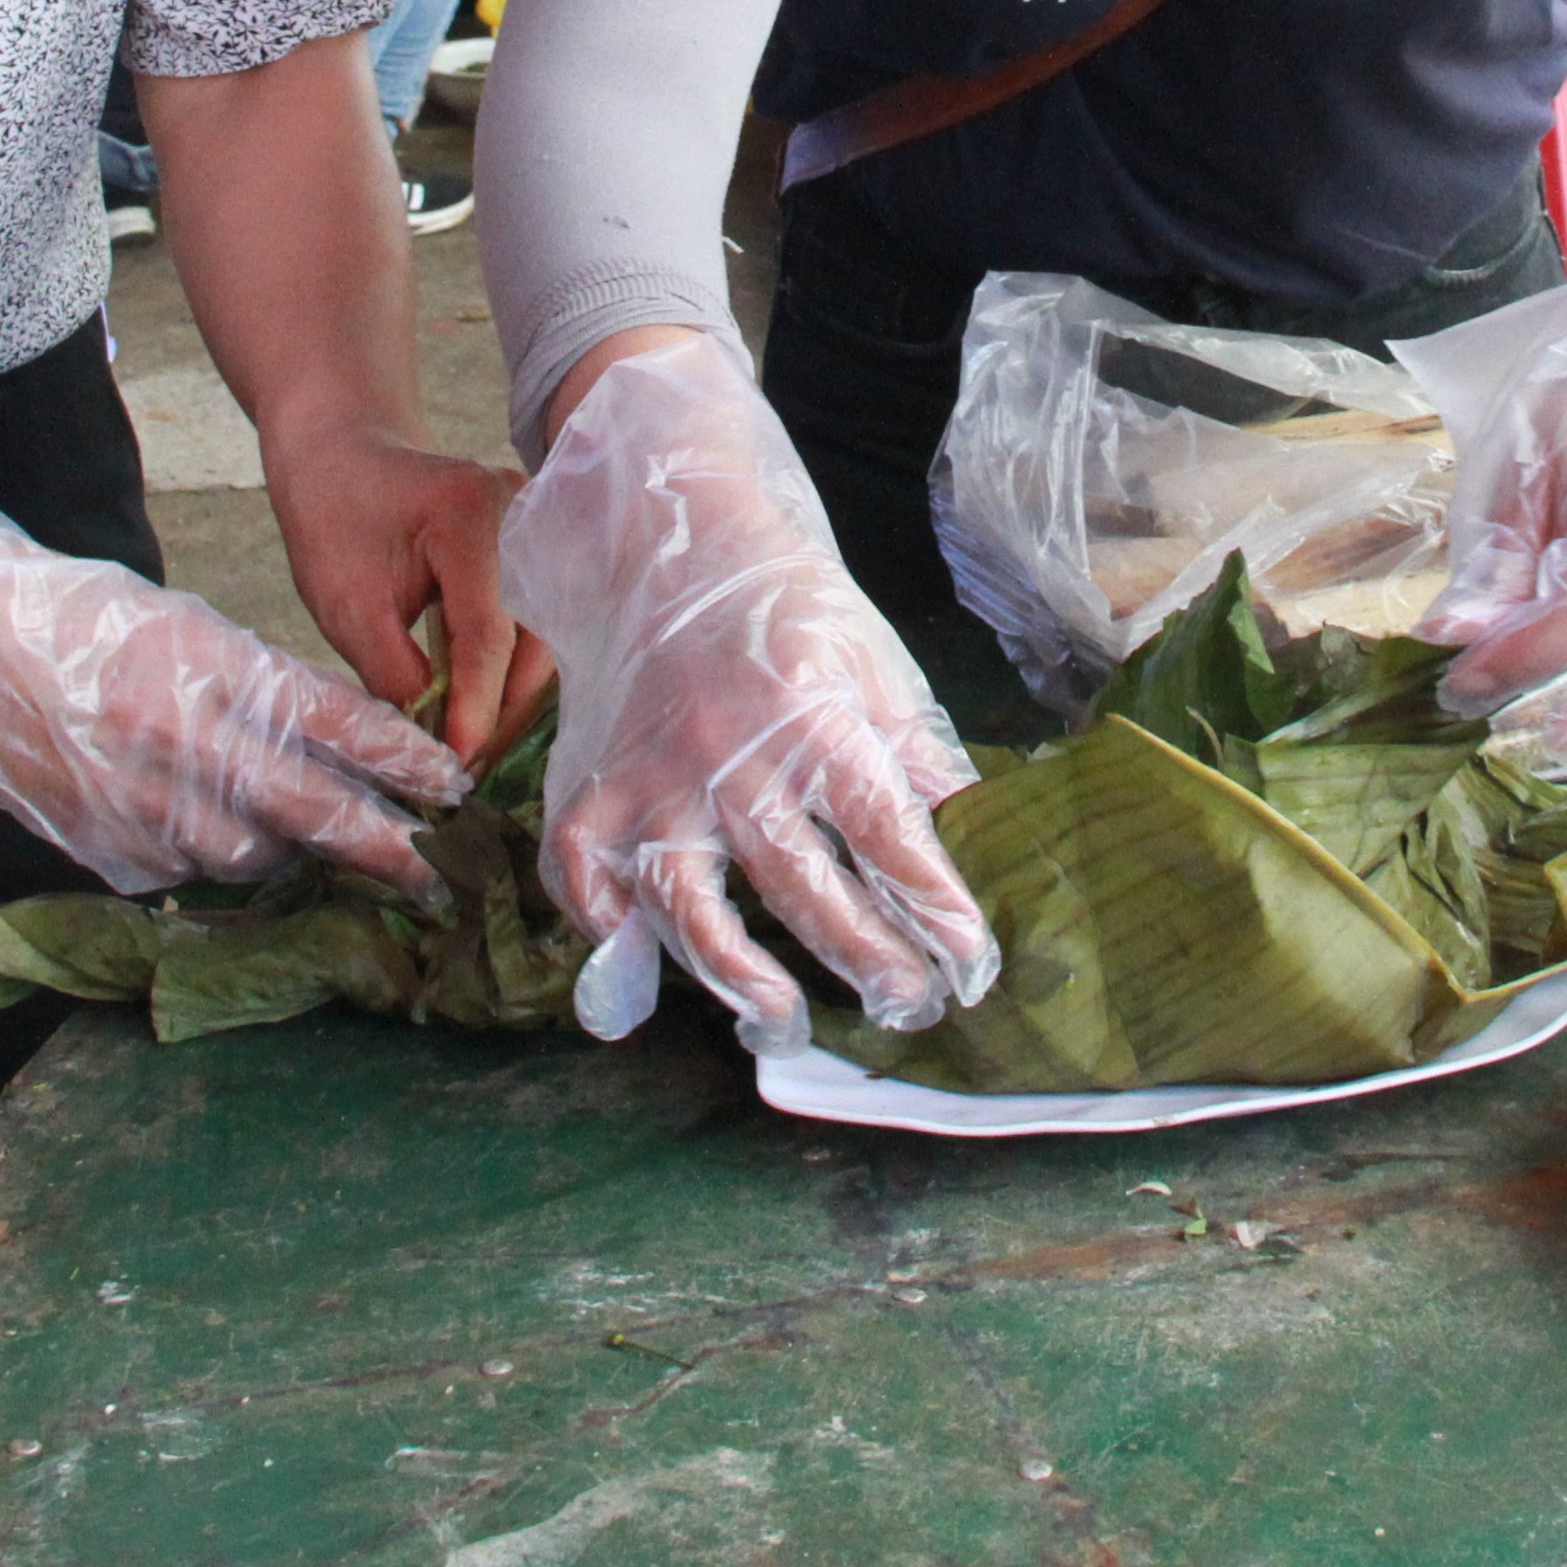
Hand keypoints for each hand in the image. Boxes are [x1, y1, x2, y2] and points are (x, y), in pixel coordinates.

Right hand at [0, 470, 472, 895]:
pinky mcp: (95, 847)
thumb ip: (258, 683)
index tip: (453, 785)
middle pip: (304, 812)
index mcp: (207, 666)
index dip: (399, 760)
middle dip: (378, 847)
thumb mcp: (186, 627)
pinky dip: (208, 858)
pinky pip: (178, 871)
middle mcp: (174, 741)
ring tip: (319, 846)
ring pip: (245, 856)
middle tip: (434, 873)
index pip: (330, 721)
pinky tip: (213, 836)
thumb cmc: (81, 619)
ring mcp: (131, 802)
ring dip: (287, 854)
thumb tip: (338, 738)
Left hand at [264, 417, 540, 769]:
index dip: (475, 706)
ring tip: (475, 748)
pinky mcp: (538, 543)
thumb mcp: (345, 602)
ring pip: (547, 631)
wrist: (346, 453)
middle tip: (469, 769)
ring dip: (514, 693)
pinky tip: (488, 708)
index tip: (458, 762)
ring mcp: (538, 523)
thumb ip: (393, 669)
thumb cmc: (333, 518)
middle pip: (535, 634)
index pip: (486, 632)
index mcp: (469, 515)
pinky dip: (515, 666)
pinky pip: (539, 616)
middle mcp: (523, 512)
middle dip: (504, 708)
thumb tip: (435, 741)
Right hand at [498, 332, 993, 1054]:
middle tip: (907, 1009)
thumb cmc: (789, 614)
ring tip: (786, 1022)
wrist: (672, 544)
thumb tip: (982, 841)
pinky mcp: (585, 794)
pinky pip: (591, 890)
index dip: (936, 910)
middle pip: (801, 889)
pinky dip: (617, 940)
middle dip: (865, 962)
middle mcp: (728, 754)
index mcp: (815, 717)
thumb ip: (919, 758)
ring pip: (691, 912)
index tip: (970, 967)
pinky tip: (649, 977)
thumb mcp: (873, 668)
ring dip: (741, 983)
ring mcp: (648, 779)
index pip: (889, 837)